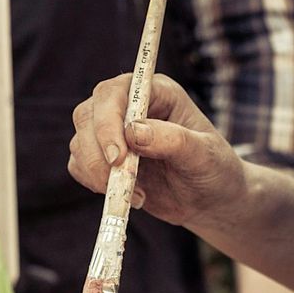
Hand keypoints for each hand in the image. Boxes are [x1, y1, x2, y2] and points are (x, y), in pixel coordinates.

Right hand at [67, 73, 245, 227]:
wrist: (211, 200)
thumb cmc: (214, 169)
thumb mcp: (204, 154)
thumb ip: (173, 140)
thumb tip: (133, 132)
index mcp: (155, 92)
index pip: (114, 93)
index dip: (108, 121)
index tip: (118, 156)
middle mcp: (128, 107)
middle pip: (87, 115)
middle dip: (96, 151)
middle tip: (119, 180)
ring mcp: (112, 133)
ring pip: (80, 143)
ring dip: (98, 173)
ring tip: (137, 194)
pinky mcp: (103, 160)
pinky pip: (79, 166)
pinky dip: (94, 183)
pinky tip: (128, 196)